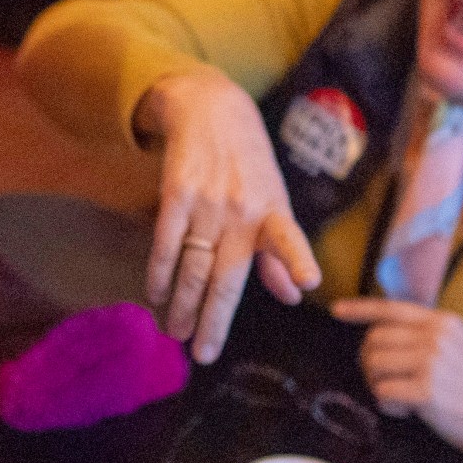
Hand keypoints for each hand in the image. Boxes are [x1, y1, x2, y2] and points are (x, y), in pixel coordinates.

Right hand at [134, 67, 320, 363]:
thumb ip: (279, 251)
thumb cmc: (249, 163)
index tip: (306, 282)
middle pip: (226, 277)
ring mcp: (208, 203)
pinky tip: (156, 294)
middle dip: (213, 321)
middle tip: (202, 354)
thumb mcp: (274, 200)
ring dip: (182, 305)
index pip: (289, 239)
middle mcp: (242, 211)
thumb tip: (294, 296)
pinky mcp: (177, 194)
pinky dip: (158, 273)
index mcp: (273, 213)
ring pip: (192, 268)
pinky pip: (165, 244)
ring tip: (176, 332)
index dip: (297, 260)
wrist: (212, 109)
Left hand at [331, 297, 462, 454]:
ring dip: (377, 384)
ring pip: (374, 364)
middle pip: (374, 339)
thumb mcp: (454, 346)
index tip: (336, 310)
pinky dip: (388, 404)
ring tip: (399, 396)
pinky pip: (382, 391)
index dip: (360, 308)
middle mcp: (436, 336)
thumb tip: (377, 335)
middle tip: (384, 380)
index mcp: (442, 322)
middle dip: (369, 362)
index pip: (391, 307)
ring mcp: (431, 361)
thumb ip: (423, 335)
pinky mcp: (426, 389)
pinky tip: (406, 410)